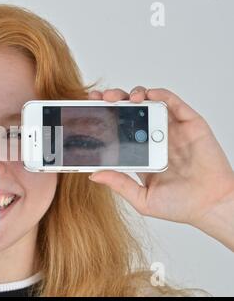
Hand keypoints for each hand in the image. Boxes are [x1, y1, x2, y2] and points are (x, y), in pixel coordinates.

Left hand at [87, 87, 233, 249]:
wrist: (211, 206)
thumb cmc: (179, 205)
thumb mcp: (142, 198)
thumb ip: (119, 184)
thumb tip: (94, 174)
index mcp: (142, 152)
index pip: (120, 128)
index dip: (105, 116)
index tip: (89, 109)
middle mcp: (155, 137)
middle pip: (131, 111)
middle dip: (114, 100)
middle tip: (101, 98)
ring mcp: (172, 129)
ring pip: (150, 102)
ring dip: (134, 95)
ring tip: (121, 98)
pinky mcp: (190, 124)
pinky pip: (174, 103)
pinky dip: (161, 95)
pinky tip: (148, 95)